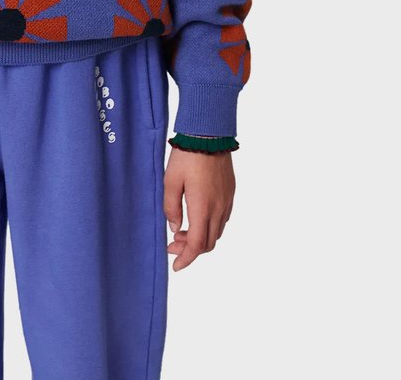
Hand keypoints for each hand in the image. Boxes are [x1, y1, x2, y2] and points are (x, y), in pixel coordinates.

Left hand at [163, 147, 234, 270]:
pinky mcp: (230, 192)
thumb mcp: (170, 181)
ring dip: (200, 237)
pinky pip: (222, 218)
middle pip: (208, 243)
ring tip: (182, 230)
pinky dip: (209, 226)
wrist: (209, 134)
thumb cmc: (187, 156)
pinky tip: (197, 216)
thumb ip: (171, 207)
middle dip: (190, 250)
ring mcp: (226, 201)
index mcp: (202, 208)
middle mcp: (218, 209)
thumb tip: (174, 228)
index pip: (196, 245)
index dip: (186, 259)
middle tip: (172, 245)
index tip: (175, 266)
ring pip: (216, 232)